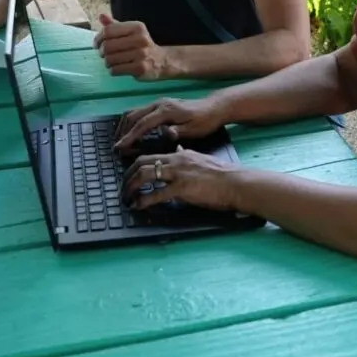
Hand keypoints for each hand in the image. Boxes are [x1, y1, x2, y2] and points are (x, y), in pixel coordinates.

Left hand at [94, 14, 175, 80]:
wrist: (162, 60)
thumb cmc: (141, 44)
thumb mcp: (131, 31)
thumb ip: (115, 25)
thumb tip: (101, 16)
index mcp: (137, 27)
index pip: (108, 31)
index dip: (98, 38)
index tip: (97, 44)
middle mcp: (140, 39)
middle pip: (107, 46)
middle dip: (102, 52)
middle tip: (104, 54)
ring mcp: (141, 55)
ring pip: (110, 59)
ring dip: (107, 62)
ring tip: (112, 61)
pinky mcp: (140, 69)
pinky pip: (115, 70)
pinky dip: (112, 70)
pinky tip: (118, 68)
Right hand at [115, 95, 227, 150]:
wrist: (214, 107)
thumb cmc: (204, 121)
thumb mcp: (193, 129)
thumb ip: (177, 132)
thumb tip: (164, 134)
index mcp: (166, 110)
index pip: (142, 124)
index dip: (130, 136)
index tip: (120, 147)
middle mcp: (160, 103)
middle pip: (134, 116)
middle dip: (123, 131)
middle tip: (118, 147)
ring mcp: (160, 102)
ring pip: (135, 111)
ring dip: (126, 125)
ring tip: (122, 140)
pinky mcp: (161, 104)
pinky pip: (141, 111)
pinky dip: (132, 121)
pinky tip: (132, 131)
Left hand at [122, 149, 239, 211]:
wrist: (234, 182)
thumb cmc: (220, 175)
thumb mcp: (200, 159)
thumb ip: (186, 156)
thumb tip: (177, 150)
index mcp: (180, 154)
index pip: (150, 155)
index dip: (135, 165)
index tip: (128, 175)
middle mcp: (176, 160)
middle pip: (142, 162)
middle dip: (128, 175)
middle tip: (122, 188)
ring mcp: (178, 173)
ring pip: (145, 174)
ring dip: (131, 186)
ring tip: (126, 197)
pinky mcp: (182, 188)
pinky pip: (157, 193)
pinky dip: (144, 200)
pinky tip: (138, 206)